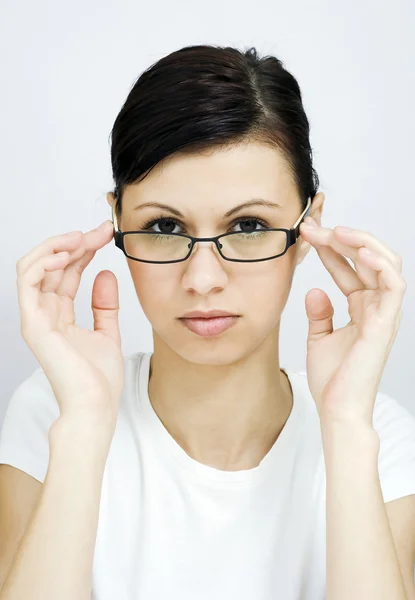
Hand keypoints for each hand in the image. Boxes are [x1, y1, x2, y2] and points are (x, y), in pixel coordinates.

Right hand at [16, 220, 123, 429]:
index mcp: (60, 316)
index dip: (84, 250)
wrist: (96, 406)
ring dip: (56, 246)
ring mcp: (36, 318)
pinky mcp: (33, 323)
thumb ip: (103, 304)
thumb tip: (104, 273)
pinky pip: (28, 281)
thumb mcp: (107, 331)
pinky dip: (44, 262)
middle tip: (100, 230)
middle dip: (77, 243)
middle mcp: (45, 314)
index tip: (106, 235)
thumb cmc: (99, 379)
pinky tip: (68, 254)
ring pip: (34, 267)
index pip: (67, 273)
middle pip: (53, 266)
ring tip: (81, 237)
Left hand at [299, 216, 405, 424]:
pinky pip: (393, 285)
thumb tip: (315, 290)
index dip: (330, 248)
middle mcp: (376, 306)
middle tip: (313, 226)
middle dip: (340, 239)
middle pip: (365, 260)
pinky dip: (380, 264)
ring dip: (362, 243)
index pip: (349, 268)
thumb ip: (319, 314)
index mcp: (362, 308)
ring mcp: (384, 313)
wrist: (336, 408)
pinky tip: (359, 250)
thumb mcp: (319, 338)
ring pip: (386, 264)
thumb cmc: (332, 379)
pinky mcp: (385, 323)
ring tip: (336, 230)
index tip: (306, 233)